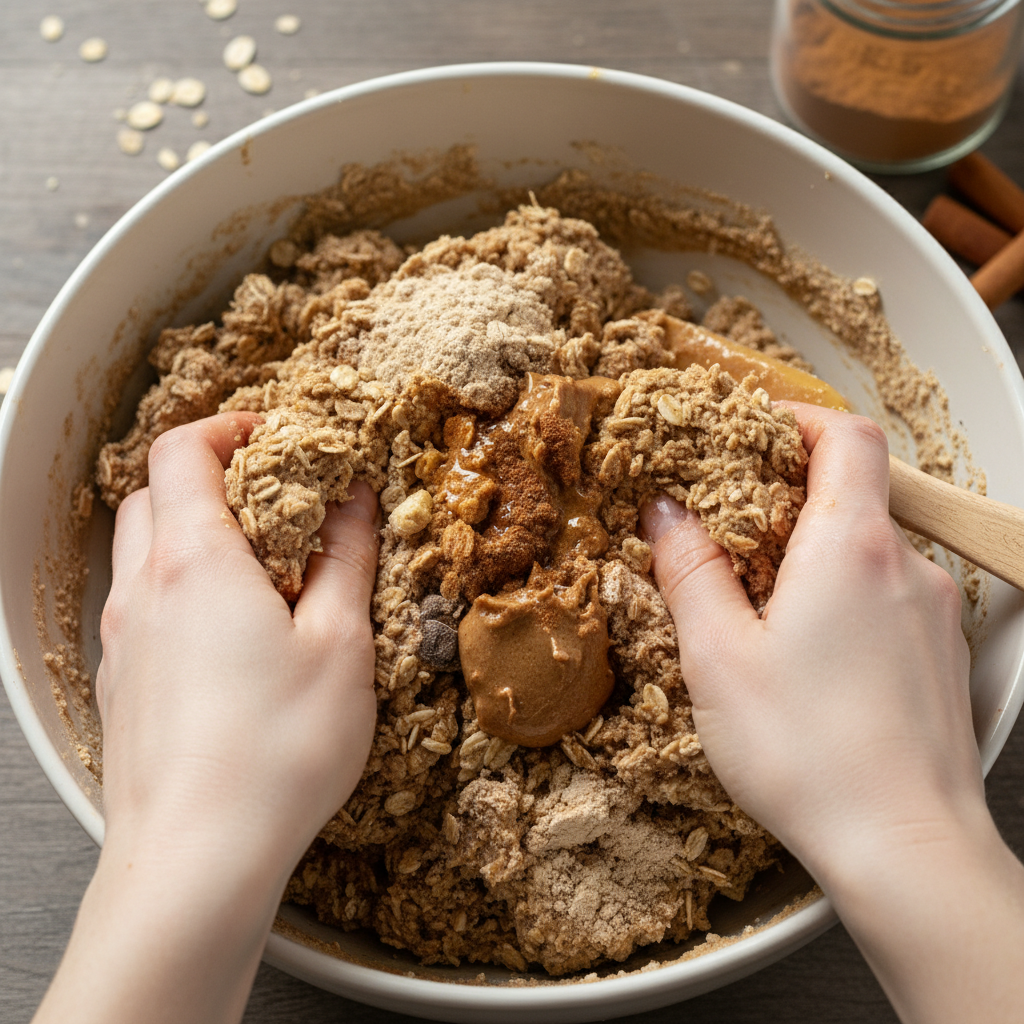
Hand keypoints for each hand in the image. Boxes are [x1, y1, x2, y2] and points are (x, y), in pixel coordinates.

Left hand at [96, 412, 378, 873]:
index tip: (277, 439)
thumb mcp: (340, 644)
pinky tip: (229, 632)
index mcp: (195, 562)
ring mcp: (123, 639)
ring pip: (140, 550)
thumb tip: (353, 501)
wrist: (196, 859)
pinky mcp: (121, 684)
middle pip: (153, 493)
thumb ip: (345, 559)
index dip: (228, 429)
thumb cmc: (276, 752)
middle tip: (273, 498)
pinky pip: (140, 605)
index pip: (183, 450)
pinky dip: (177, 587)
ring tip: (257, 566)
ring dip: (190, 532)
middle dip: (209, 475)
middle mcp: (144, 590)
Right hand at [641, 403, 1023, 1023]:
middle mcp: (905, 566)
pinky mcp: (942, 655)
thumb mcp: (717, 657)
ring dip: (817, 554)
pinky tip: (810, 656)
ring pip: (871, 549)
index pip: (846, 435)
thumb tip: (666, 512)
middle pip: (856, 490)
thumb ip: (689, 571)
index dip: (798, 419)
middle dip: (790, 496)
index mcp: (849, 547)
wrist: (906, 848)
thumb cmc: (806, 752)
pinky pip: (890, 596)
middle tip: (734, 530)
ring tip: (763, 607)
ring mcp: (934, 612)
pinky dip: (847, 596)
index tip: (752, 433)